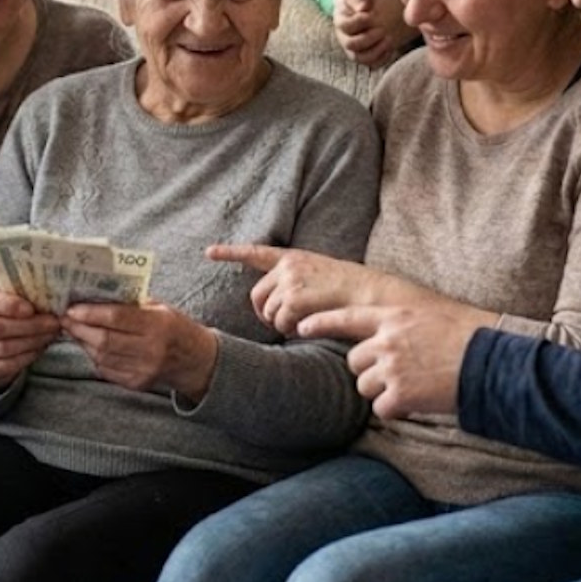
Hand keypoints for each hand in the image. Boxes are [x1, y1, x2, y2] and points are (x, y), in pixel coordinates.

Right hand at [0, 284, 59, 391]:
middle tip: (53, 322)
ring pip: (3, 348)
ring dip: (32, 341)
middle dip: (29, 326)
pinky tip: (41, 346)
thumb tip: (47, 287)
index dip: (10, 305)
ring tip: (51, 333)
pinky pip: (6, 365)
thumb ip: (15, 288)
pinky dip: (27, 356)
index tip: (32, 308)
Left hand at [61, 301, 217, 400]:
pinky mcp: (136, 383)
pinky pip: (106, 369)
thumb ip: (130, 304)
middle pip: (104, 340)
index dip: (90, 313)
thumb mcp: (160, 307)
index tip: (72, 308)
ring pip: (101, 356)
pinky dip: (93, 356)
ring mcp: (143, 370)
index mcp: (158, 325)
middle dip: (79, 328)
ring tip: (73, 329)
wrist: (195, 360)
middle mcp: (150, 350)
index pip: (117, 318)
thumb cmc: (175, 327)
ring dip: (82, 342)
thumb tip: (94, 295)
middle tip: (65, 318)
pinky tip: (88, 345)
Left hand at [206, 242, 372, 334]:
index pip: (255, 253)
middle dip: (266, 315)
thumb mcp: (321, 278)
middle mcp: (288, 266)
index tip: (209, 251)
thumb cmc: (350, 293)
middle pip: (257, 297)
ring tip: (300, 324)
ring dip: (280, 324)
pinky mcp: (296, 295)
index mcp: (293, 258)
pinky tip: (304, 326)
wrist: (371, 294)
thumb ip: (296, 284)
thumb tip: (275, 308)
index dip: (230, 253)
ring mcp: (291, 279)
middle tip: (283, 325)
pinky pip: (280, 321)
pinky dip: (288, 330)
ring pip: (268, 312)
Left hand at [299, 302, 495, 419]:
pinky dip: (398, 410)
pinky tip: (420, 400)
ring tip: (416, 384)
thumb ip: (399, 327)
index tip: (301, 327)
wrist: (489, 361)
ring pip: (366, 386)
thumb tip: (377, 341)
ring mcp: (392, 366)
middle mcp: (387, 339)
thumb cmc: (465, 339)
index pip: (346, 318)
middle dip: (371, 371)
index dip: (321, 323)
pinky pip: (384, 408)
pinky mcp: (401, 393)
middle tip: (402, 373)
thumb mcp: (428, 319)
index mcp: (394, 317)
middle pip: (355, 361)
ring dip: (385, 391)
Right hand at [335, 0, 416, 67]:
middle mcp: (343, 34)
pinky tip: (390, 47)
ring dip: (375, 49)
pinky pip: (370, 64)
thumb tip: (362, 5)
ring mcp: (353, 46)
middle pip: (350, 44)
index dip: (358, 21)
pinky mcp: (364, 55)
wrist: (384, 4)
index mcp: (341, 16)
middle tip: (382, 29)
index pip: (344, 25)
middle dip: (368, 37)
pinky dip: (381, 57)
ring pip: (359, 57)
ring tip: (388, 38)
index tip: (371, 12)